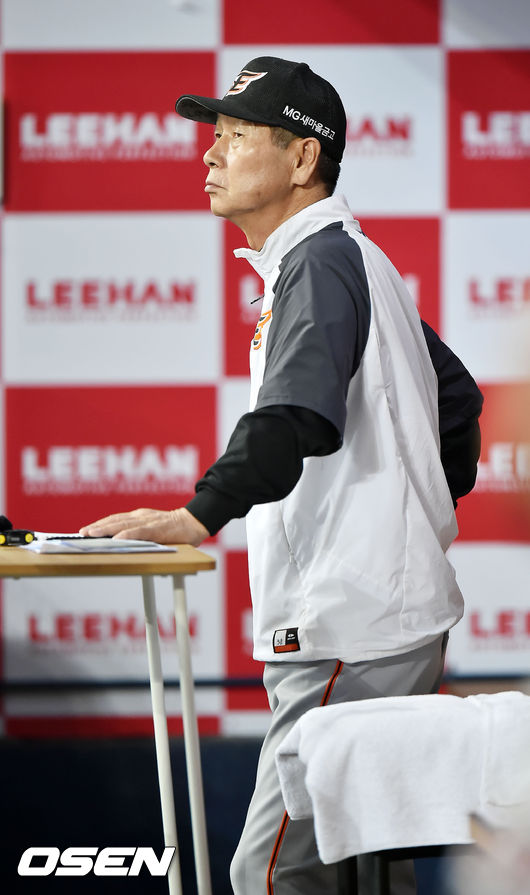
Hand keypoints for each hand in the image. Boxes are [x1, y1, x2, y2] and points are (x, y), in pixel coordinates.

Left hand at [79, 507, 209, 545]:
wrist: (195, 522)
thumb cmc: (175, 530)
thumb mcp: (154, 530)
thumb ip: (141, 537)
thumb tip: (124, 548)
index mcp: (140, 517)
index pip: (116, 519)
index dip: (100, 524)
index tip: (86, 530)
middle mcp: (142, 517)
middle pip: (115, 520)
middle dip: (98, 527)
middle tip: (82, 532)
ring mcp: (149, 521)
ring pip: (124, 524)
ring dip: (106, 529)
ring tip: (92, 534)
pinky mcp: (158, 529)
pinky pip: (140, 532)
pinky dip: (127, 535)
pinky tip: (117, 539)